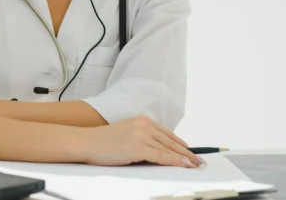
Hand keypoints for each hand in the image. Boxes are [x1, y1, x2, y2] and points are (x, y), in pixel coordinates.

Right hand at [83, 115, 203, 167]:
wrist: (87, 142)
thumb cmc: (103, 142)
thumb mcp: (126, 134)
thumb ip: (142, 138)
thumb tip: (157, 151)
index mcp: (141, 120)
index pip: (167, 133)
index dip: (181, 144)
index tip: (190, 151)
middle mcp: (143, 125)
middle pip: (171, 140)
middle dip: (187, 152)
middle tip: (199, 160)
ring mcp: (141, 135)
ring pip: (169, 149)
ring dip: (185, 158)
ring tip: (195, 165)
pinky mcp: (138, 146)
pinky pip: (162, 156)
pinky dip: (175, 162)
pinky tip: (184, 165)